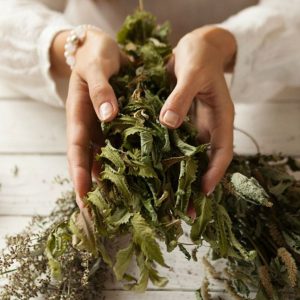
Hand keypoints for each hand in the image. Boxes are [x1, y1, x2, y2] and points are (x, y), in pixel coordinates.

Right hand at [51, 29, 122, 207]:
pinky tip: (142, 177)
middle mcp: (92, 128)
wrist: (106, 49)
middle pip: (91, 162)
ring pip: (108, 159)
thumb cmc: (96, 55)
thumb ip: (100, 90)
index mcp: (79, 116)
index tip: (83, 195)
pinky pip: (126, 147)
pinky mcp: (122, 126)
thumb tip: (107, 116)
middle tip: (100, 215)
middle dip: (94, 188)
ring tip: (124, 204)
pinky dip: (131, 163)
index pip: (77, 149)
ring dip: (114, 180)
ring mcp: (107, 129)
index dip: (79, 172)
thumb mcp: (96, 67)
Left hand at [160, 26, 236, 194]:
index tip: (204, 192)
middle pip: (205, 161)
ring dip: (180, 176)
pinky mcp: (179, 122)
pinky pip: (173, 143)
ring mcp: (194, 126)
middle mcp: (209, 127)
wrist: (194, 47)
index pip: (223, 151)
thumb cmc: (199, 55)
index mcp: (221, 118)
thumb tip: (169, 123)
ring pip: (189, 156)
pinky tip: (153, 170)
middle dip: (197, 185)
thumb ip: (181, 97)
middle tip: (187, 211)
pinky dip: (166, 157)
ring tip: (169, 199)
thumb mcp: (192, 72)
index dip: (215, 172)